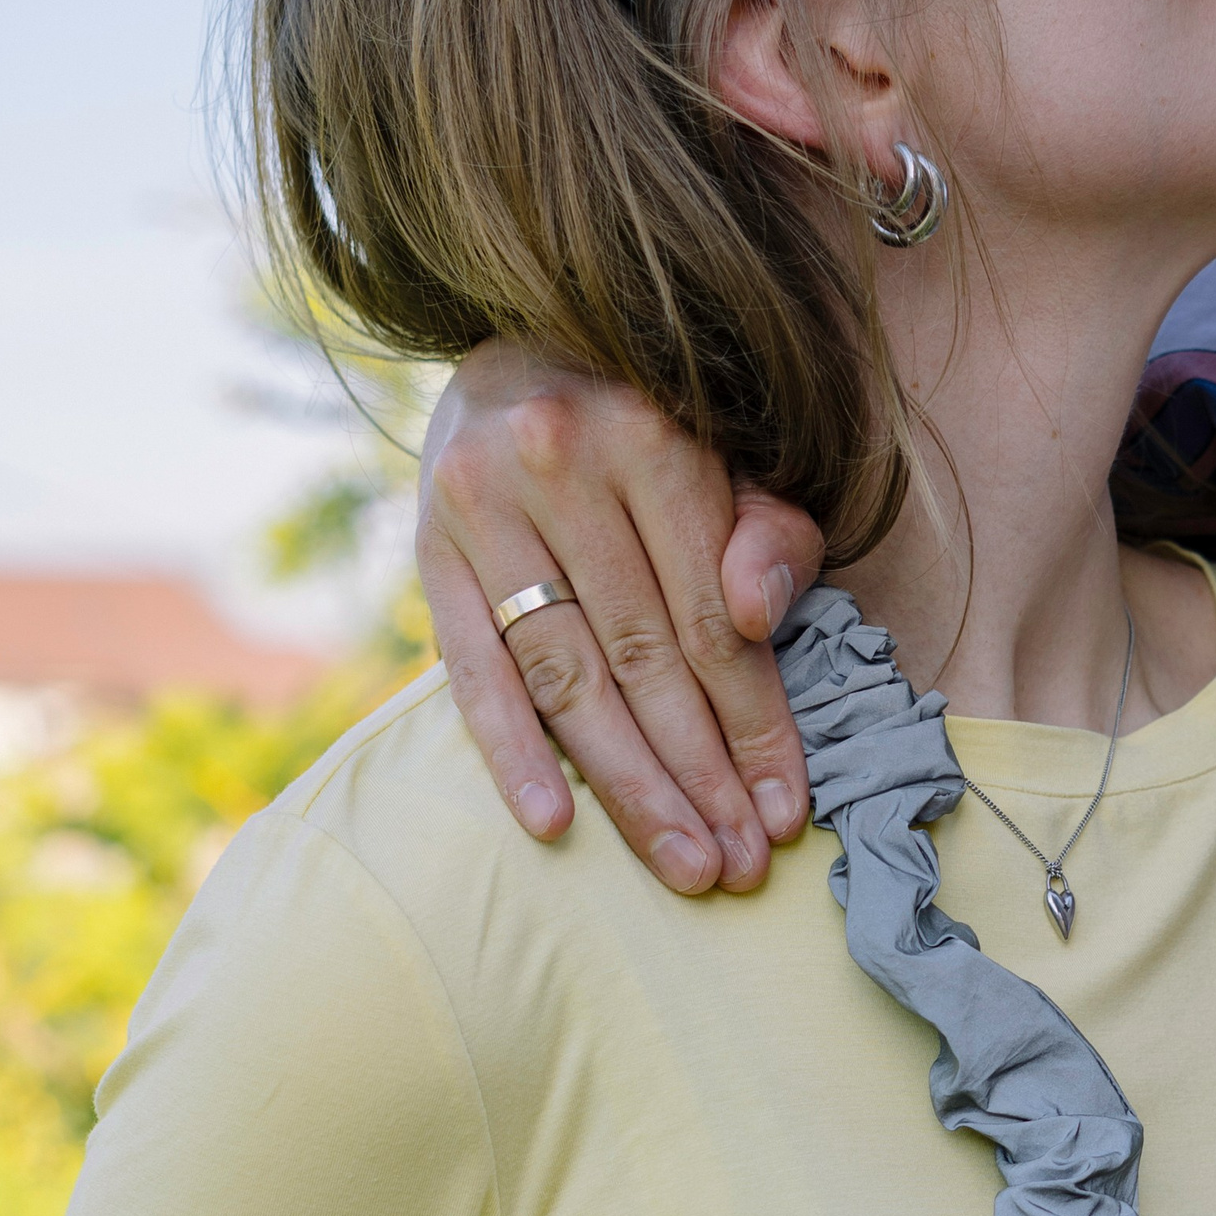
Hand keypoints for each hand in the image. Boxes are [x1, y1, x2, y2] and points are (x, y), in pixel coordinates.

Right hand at [418, 345, 825, 892]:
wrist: (526, 349)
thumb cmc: (656, 429)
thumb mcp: (735, 461)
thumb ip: (768, 535)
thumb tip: (757, 618)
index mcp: (652, 437)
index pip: (711, 618)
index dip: (754, 725)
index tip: (787, 812)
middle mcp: (560, 465)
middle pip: (641, 658)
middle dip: (697, 776)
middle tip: (736, 867)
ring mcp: (482, 509)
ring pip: (565, 677)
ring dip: (626, 784)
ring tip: (679, 862)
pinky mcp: (428, 551)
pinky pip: (472, 671)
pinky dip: (511, 752)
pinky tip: (552, 825)